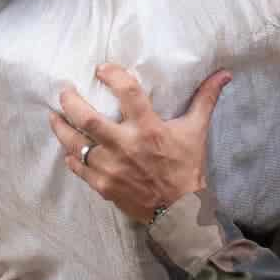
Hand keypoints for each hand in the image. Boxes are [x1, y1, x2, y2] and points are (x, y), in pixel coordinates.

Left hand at [49, 64, 232, 222]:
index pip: (127, 92)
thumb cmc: (186, 167)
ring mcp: (110, 167)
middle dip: (70, 102)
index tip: (101, 69)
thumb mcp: (196, 130)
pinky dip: (71, 156)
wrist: (179, 211)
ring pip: (75, 143)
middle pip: (87, 118)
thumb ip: (205, 99)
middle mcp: (125, 146)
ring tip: (55, 116)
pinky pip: (78, 167)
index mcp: (148, 129)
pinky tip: (67, 147)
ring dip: (61, 128)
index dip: (112, 76)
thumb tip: (223, 74)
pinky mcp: (102, 185)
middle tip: (64, 91)